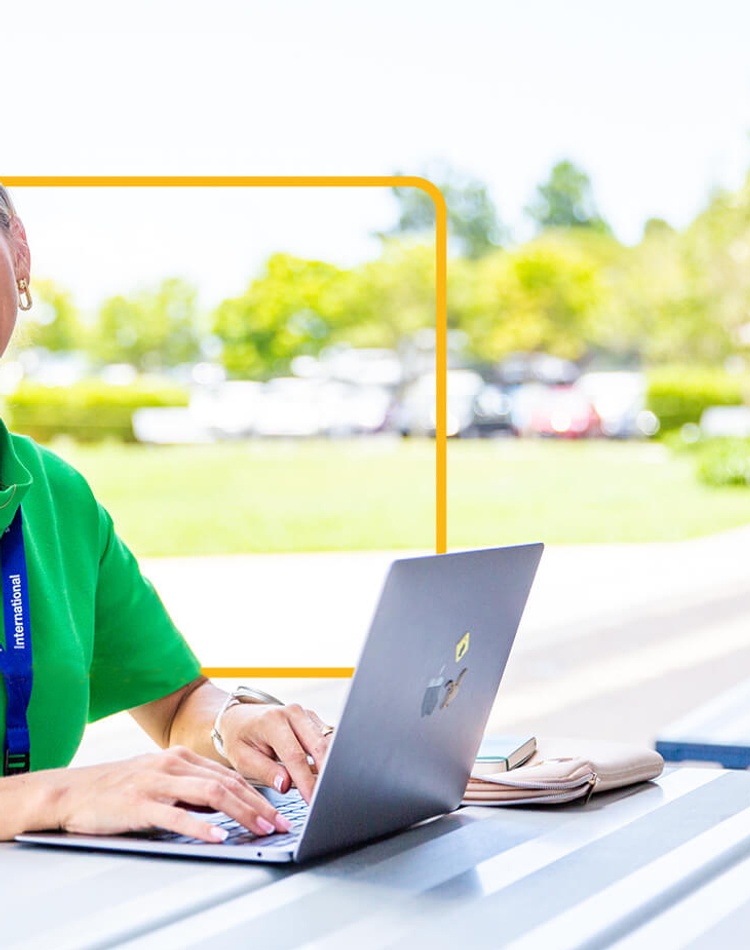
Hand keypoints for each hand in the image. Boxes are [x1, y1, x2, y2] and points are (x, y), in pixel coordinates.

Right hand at [46, 747, 293, 842]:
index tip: (279, 812)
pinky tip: (219, 836)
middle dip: (260, 805)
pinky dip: (201, 826)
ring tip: (261, 829)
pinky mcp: (140, 803)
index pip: (230, 776)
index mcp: (181, 758)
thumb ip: (190, 788)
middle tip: (280, 824)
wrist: (72, 791)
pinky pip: (177, 815)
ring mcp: (157, 782)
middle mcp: (173, 765)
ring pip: (211, 794)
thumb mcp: (160, 779)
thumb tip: (226, 806)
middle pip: (227, 784)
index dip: (258, 795)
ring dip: (242, 813)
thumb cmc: (118, 789)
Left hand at [219, 702, 332, 802]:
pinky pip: (328, 739)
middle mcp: (292, 713)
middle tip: (327, 798)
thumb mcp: (242, 759)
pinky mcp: (314, 720)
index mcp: (272, 721)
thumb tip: (285, 785)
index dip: (305, 781)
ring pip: (328, 741)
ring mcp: (306, 715)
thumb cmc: (240, 739)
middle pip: (318, 745)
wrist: (240, 718)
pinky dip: (330, 757)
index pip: (295, 755)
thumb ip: (265, 771)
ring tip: (329, 789)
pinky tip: (327, 775)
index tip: (312, 800)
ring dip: (331, 765)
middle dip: (326, 773)